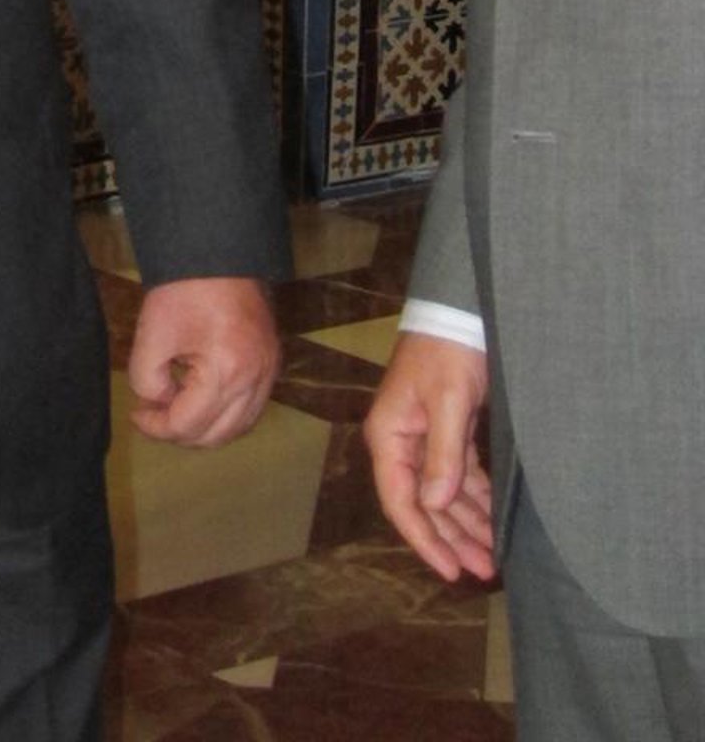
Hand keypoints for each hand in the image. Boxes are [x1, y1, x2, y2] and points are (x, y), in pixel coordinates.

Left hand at [127, 276, 278, 446]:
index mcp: (226, 372)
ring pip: (237, 428)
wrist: (217, 252)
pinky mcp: (272, 363)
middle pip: (216, 436)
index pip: (188, 425)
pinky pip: (250, 409)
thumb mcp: (153, 334)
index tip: (136, 414)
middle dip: (180, 433)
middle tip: (153, 415)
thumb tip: (159, 403)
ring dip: (205, 428)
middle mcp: (256, 380)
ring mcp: (269, 373)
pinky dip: (225, 415)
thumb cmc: (183, 290)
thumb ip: (147, 380)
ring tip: (175, 409)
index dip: (156, 427)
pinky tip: (201, 402)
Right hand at [364, 330, 495, 582]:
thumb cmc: (449, 353)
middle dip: (452, 538)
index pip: (401, 500)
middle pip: (423, 504)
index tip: (451, 570)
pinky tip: (492, 519)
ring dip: (466, 524)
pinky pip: (458, 476)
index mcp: (390, 436)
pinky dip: (474, 499)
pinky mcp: (447, 430)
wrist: (459, 312)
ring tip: (492, 556)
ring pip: (443, 494)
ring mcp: (424, 437)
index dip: (425, 539)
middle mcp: (402, 442)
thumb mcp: (449, 402)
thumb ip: (443, 455)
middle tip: (484, 570)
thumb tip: (433, 505)